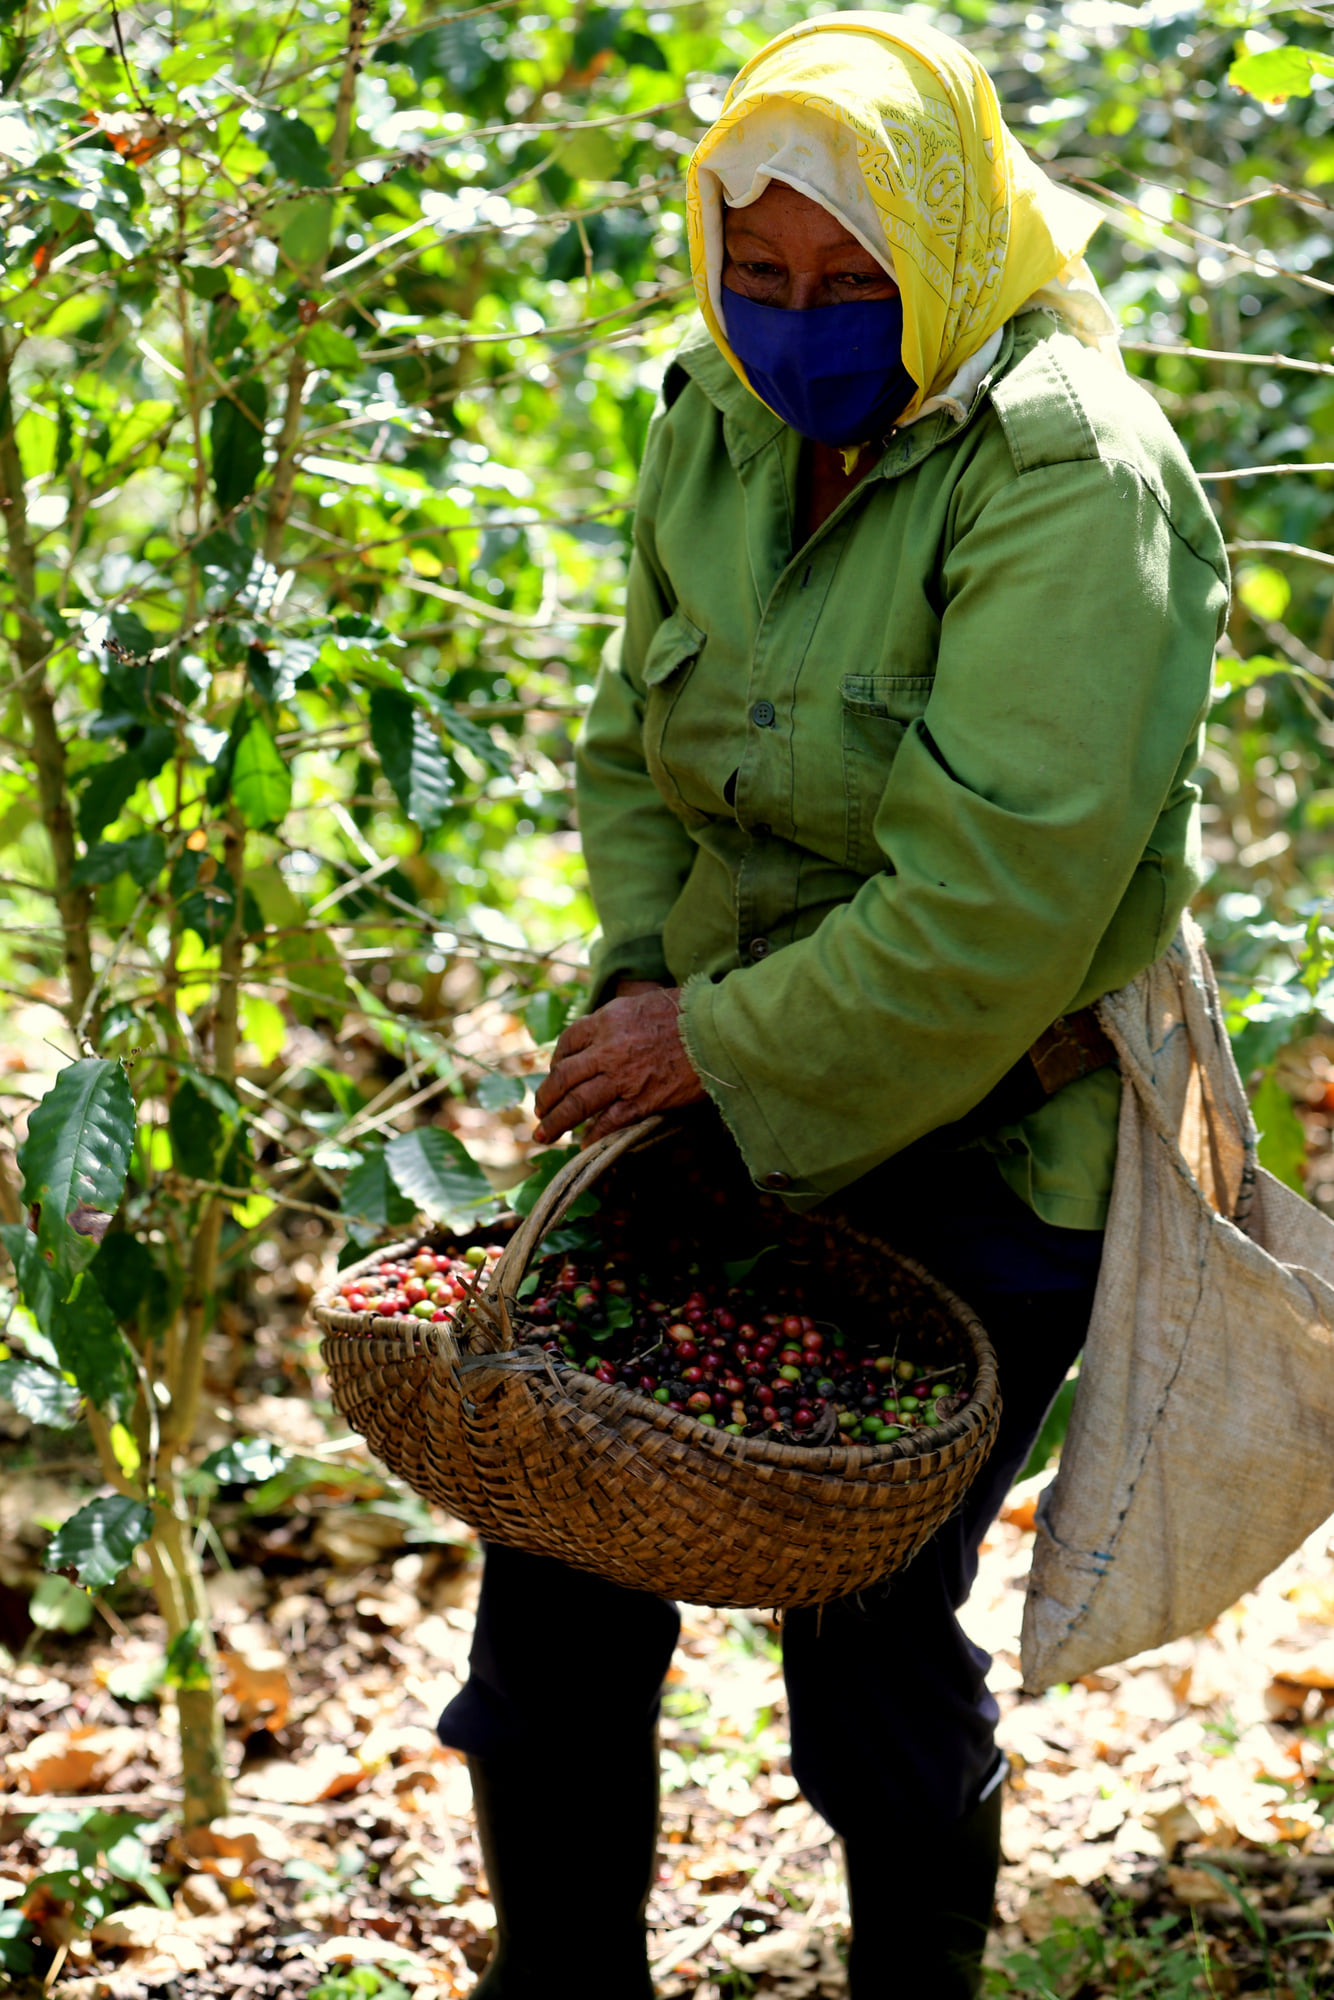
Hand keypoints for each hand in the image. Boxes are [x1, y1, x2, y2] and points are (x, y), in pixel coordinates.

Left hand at [533, 987, 705, 1144]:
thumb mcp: (645, 1002)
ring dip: (557, 1121)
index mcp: (607, 1019)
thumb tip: (610, 1035)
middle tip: (538, 1112)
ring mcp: (623, 1077)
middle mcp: (608, 1048)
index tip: (554, 1072)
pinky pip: (609, 1122)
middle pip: (563, 1077)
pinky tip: (584, 1145)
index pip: (568, 1041)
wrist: (719, 1030)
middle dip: (546, 1097)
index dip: (556, 1060)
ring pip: (577, 1103)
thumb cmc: (690, 1011)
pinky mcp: (643, 1100)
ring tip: (544, 1134)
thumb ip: (621, 1020)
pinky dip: (593, 1136)